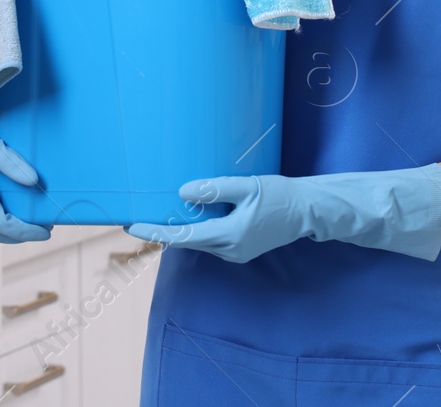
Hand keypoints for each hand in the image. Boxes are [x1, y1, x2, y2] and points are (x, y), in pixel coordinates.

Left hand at [127, 176, 306, 262]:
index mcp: (230, 235)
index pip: (183, 235)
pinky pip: (211, 241)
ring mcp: (236, 253)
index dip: (156, 231)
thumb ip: (215, 190)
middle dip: (163, 230)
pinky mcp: (240, 250)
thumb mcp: (247, 187)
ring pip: (199, 241)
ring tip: (160, 213)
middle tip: (138, 217)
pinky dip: (198, 230)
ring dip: (181, 230)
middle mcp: (230, 250)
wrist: (307, 211)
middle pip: (188, 241)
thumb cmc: (280, 195)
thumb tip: (183, 193)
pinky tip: (191, 216)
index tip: (133, 226)